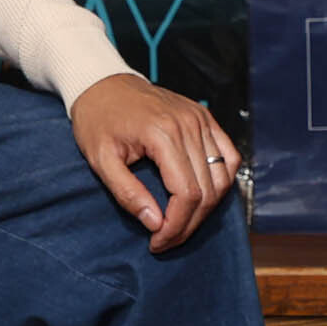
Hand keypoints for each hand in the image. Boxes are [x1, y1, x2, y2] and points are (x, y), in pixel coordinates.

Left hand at [73, 74, 237, 253]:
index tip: (157, 243)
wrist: (102, 83)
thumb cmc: (97, 120)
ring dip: (206, 208)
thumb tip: (155, 223)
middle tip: (166, 240)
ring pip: (222, 178)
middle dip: (189, 224)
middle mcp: (189, 124)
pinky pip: (228, 156)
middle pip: (207, 191)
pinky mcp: (205, 118)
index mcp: (163, 133)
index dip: (176, 226)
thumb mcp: (101, 160)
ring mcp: (201, 119)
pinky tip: (202, 197)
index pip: (187, 193)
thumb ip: (127, 194)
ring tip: (181, 223)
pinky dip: (221, 181)